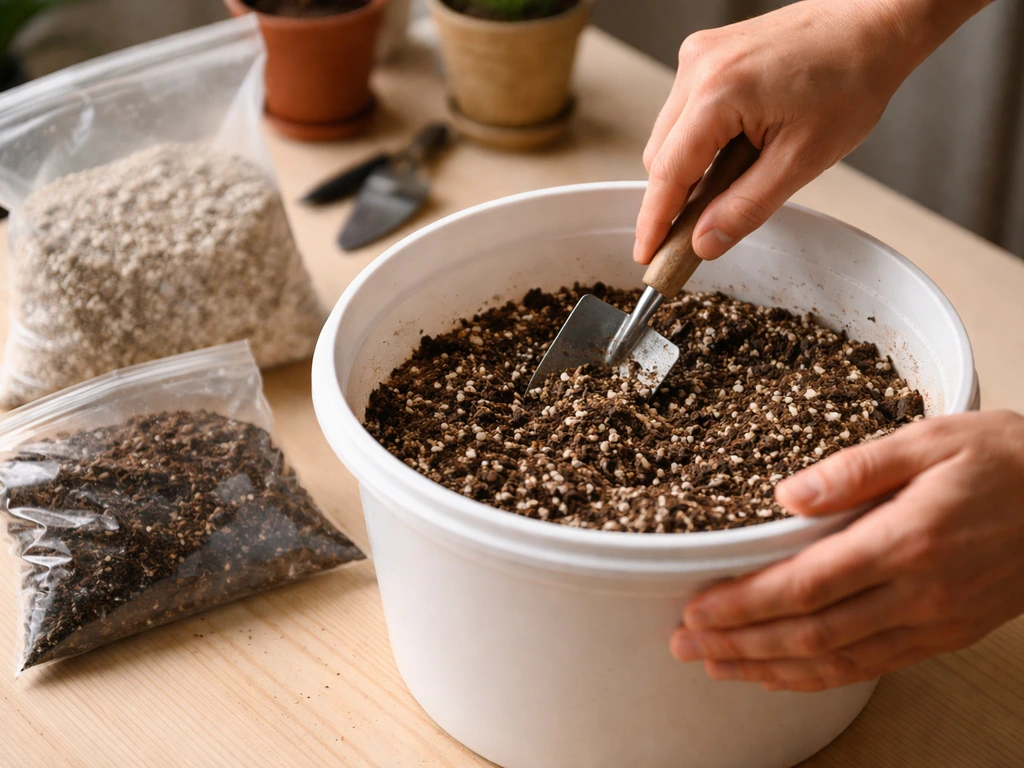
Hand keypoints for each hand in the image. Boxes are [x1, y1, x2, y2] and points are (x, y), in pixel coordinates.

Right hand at [634, 0, 990, 264]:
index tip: (647, 255)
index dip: (654, 222)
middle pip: (660, 156)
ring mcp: (698, 56)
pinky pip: (684, 112)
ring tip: (737, 175)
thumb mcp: (802, 160)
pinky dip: (700, 140)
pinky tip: (736, 146)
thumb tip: (704, 242)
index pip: (667, 173)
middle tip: (697, 232)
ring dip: (689, 167)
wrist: (872, 25)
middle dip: (674, 197)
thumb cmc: (850, 80)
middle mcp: (697, 68)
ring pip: (669, 135)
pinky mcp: (706, 53)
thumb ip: (746, 207)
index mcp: (717, 94)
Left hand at [669, 411, 1023, 691]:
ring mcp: (933, 621)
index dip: (745, 605)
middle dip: (740, 643)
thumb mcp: (929, 441)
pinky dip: (821, 677)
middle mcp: (917, 592)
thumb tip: (788, 493)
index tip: (697, 610)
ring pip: (837, 661)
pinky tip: (784, 674)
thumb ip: (855, 468)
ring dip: (769, 667)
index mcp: (904, 540)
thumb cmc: (1004, 461)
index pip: (805, 586)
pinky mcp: (945, 634)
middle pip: (811, 633)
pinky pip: (872, 666)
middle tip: (685, 645)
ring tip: (718, 666)